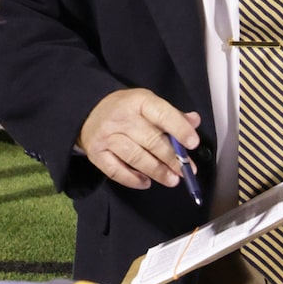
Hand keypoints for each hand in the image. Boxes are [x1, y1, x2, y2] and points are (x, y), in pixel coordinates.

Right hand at [79, 89, 200, 190]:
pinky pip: (116, 171)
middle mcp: (121, 117)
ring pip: (136, 157)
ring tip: (172, 180)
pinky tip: (146, 182)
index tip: (193, 143)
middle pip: (151, 140)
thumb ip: (172, 115)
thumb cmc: (127, 110)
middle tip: (186, 171)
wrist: (88, 112)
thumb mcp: (148, 104)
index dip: (179, 129)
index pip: (162, 114)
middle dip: (172, 158)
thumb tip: (194, 121)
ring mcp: (106, 136)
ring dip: (157, 171)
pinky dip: (132, 179)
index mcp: (138, 101)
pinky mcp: (96, 153)